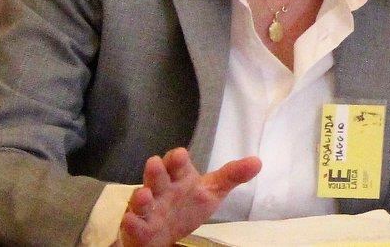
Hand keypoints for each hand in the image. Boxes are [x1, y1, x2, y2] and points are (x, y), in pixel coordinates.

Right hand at [119, 147, 261, 246]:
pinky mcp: (137, 227)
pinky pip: (132, 224)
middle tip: (155, 164)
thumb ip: (231, 176)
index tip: (180, 156)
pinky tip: (132, 220)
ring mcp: (147, 207)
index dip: (177, 160)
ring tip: (144, 195)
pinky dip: (132, 222)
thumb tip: (258, 161)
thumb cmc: (186, 206)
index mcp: (179, 177)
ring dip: (141, 197)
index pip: (177, 163)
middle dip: (156, 171)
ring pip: (141, 199)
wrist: (164, 233)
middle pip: (157, 176)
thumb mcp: (211, 192)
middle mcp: (161, 188)